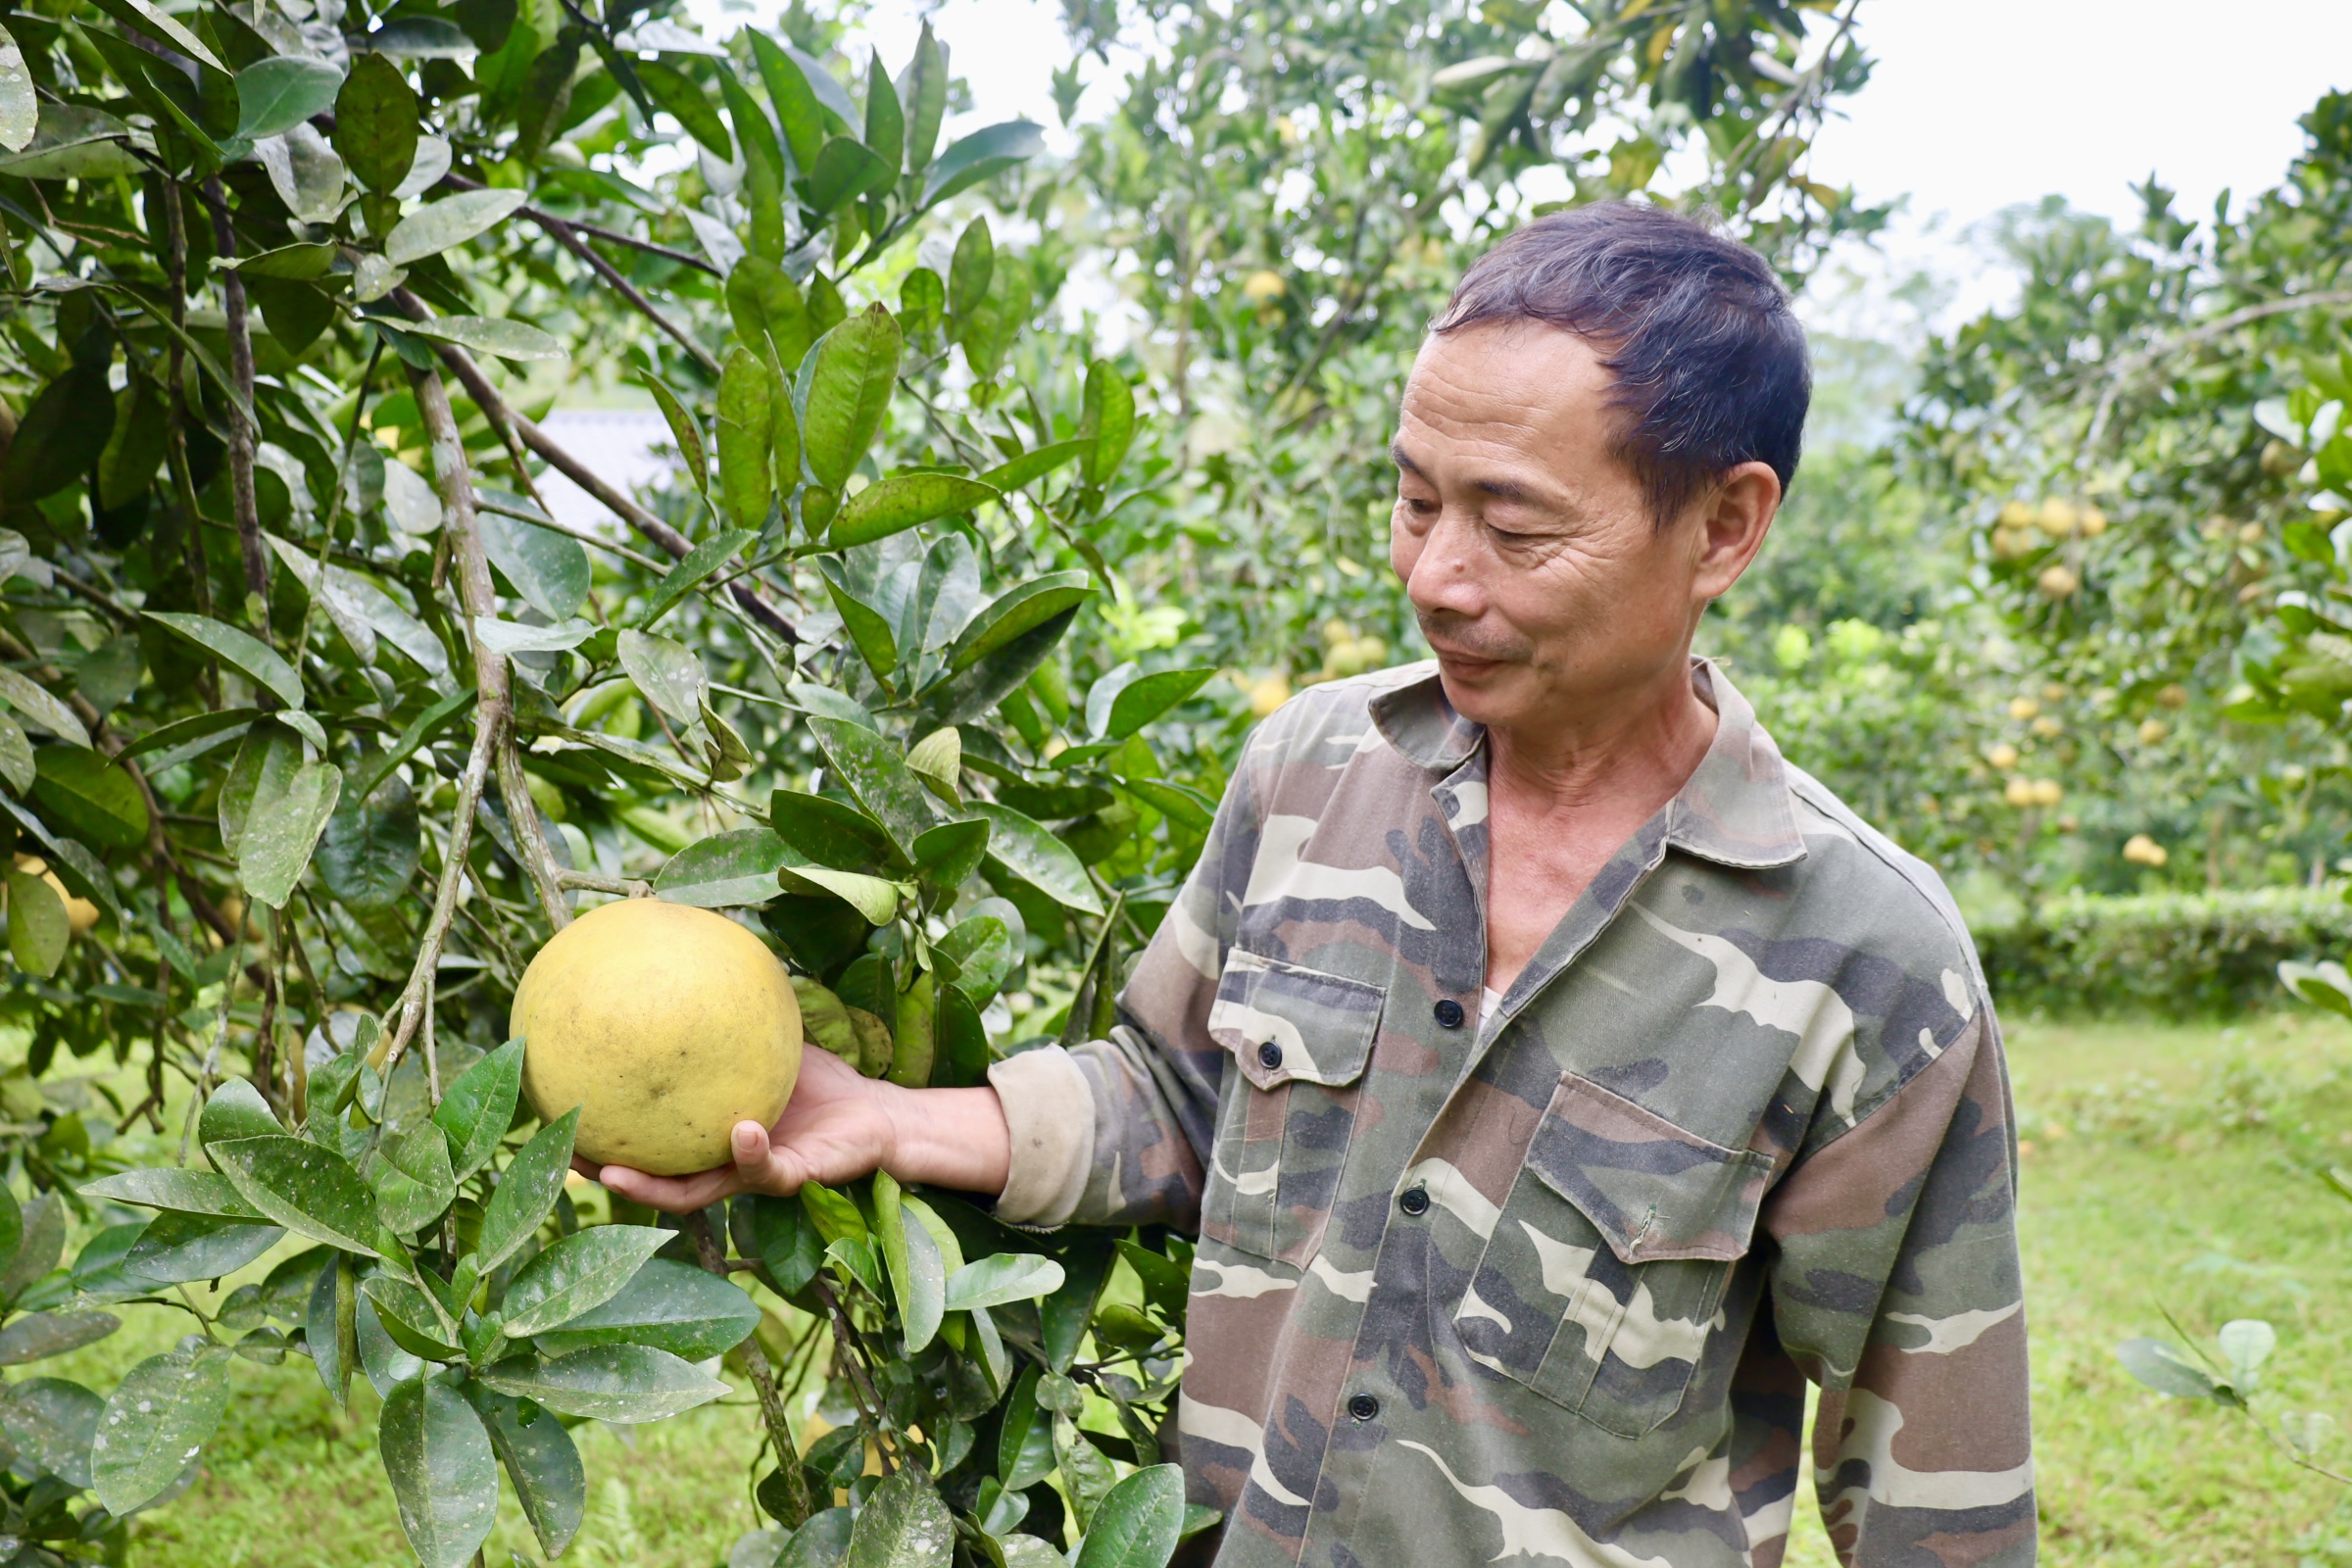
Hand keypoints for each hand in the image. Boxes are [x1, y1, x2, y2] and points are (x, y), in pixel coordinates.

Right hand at [577, 1045, 1013, 1214]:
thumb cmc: (818, 1079)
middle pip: (651, 1181)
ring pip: (693, 1193)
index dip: (602, 1134)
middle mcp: (720, 1162)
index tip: (559, 1114)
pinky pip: (765, 1169)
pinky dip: (751, 1151)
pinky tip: (739, 1129)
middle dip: (608, 1175)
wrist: (877, 1112)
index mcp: (705, 1133)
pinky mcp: (793, 1177)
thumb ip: (728, 1010)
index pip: (643, 1140)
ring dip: (654, 1187)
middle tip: (567, 1159)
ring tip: (617, 1173)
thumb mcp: (764, 1036)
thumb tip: (689, 955)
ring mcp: (753, 1175)